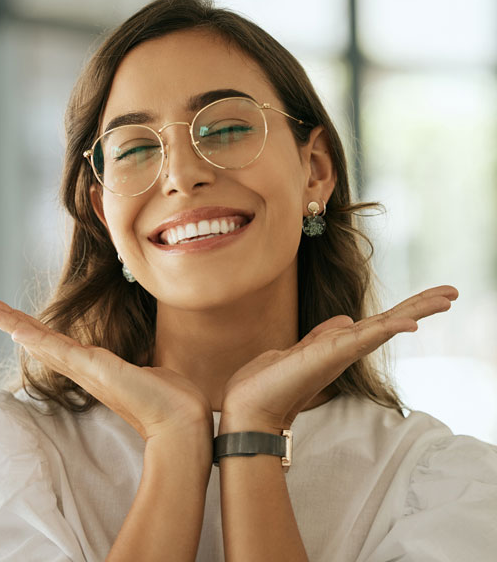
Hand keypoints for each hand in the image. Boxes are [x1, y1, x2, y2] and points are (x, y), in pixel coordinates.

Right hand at [0, 297, 213, 442]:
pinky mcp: (96, 370)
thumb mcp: (151, 372)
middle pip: (40, 342)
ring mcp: (88, 371)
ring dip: (13, 323)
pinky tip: (16, 328)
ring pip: (42, 342)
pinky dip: (36, 338)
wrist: (183, 422)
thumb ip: (140, 365)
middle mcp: (85, 371)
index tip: (14, 320)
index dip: (34, 331)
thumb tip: (147, 364)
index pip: (57, 345)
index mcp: (95, 369)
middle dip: (11, 322)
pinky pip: (60, 350)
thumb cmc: (170, 400)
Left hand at [220, 285, 458, 432]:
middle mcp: (344, 350)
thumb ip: (322, 335)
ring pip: (384, 327)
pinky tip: (410, 322)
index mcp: (338, 346)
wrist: (248, 407)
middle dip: (420, 307)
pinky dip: (388, 330)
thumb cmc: (268, 383)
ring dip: (415, 311)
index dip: (403, 311)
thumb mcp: (298, 350)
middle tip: (452, 293)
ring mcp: (340, 354)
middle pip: (389, 323)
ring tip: (446, 298)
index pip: (377, 323)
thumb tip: (345, 319)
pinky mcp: (329, 356)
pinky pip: (364, 339)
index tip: (430, 298)